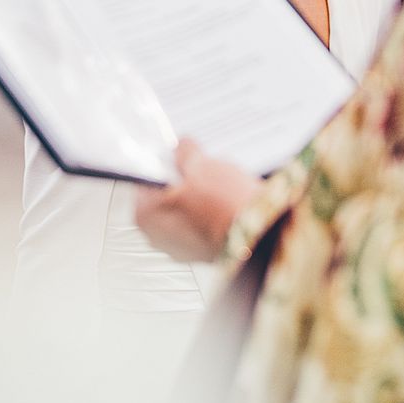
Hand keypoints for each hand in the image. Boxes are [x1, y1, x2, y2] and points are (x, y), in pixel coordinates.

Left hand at [133, 141, 258, 262]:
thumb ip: (186, 153)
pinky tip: (226, 202)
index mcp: (145, 214)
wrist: (258, 236)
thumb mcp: (201, 166)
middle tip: (201, 167)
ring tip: (219, 184)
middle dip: (182, 182)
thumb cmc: (222, 206)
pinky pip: (200, 227)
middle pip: (165, 197)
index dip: (165, 163)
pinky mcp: (202, 255)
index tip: (178, 154)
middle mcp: (157, 237)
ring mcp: (180, 250)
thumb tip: (183, 147)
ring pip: (184, 213)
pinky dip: (209, 214)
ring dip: (198, 198)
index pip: (147, 178)